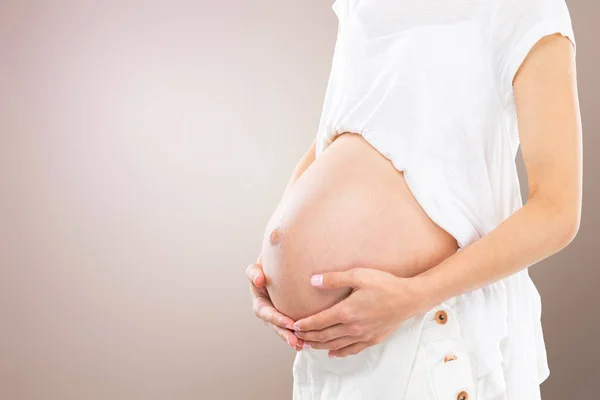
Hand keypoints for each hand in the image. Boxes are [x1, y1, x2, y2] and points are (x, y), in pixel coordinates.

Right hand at [246, 255, 304, 350]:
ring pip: (284, 330)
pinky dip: (300, 334)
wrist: (278, 266)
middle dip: (286, 334)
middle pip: (275, 326)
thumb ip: (254, 272)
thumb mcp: (256, 268)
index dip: (277, 319)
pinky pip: (293, 327)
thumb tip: (259, 280)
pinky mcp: (287, 317)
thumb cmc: (266, 266)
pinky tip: (309, 340)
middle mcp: (268, 312)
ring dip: (293, 338)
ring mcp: (277, 316)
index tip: (289, 324)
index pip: (266, 313)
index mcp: (259, 302)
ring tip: (302, 345)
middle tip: (296, 340)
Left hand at [292, 268, 433, 357]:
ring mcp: (363, 335)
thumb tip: (312, 280)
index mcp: (347, 311)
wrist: (409, 298)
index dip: (305, 325)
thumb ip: (334, 279)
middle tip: (295, 337)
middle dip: (308, 337)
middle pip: (324, 336)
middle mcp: (353, 327)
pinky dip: (339, 352)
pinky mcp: (372, 339)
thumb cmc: (384, 284)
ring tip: (307, 345)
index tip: (294, 325)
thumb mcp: (358, 275)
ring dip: (319, 346)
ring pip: (335, 345)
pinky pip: (352, 350)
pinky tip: (332, 353)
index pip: (319, 322)